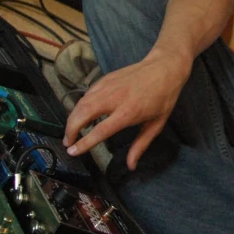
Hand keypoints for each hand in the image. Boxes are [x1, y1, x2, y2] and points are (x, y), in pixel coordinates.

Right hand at [62, 49, 190, 169]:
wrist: (165, 67)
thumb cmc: (163, 97)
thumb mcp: (156, 124)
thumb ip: (141, 145)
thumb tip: (132, 166)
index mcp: (128, 112)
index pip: (100, 131)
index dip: (84, 143)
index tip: (72, 151)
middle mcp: (114, 98)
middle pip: (83, 114)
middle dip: (70, 130)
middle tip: (67, 142)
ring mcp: (108, 86)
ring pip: (81, 102)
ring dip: (72, 118)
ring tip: (71, 132)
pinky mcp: (105, 79)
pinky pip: (87, 94)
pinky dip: (80, 105)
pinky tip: (80, 114)